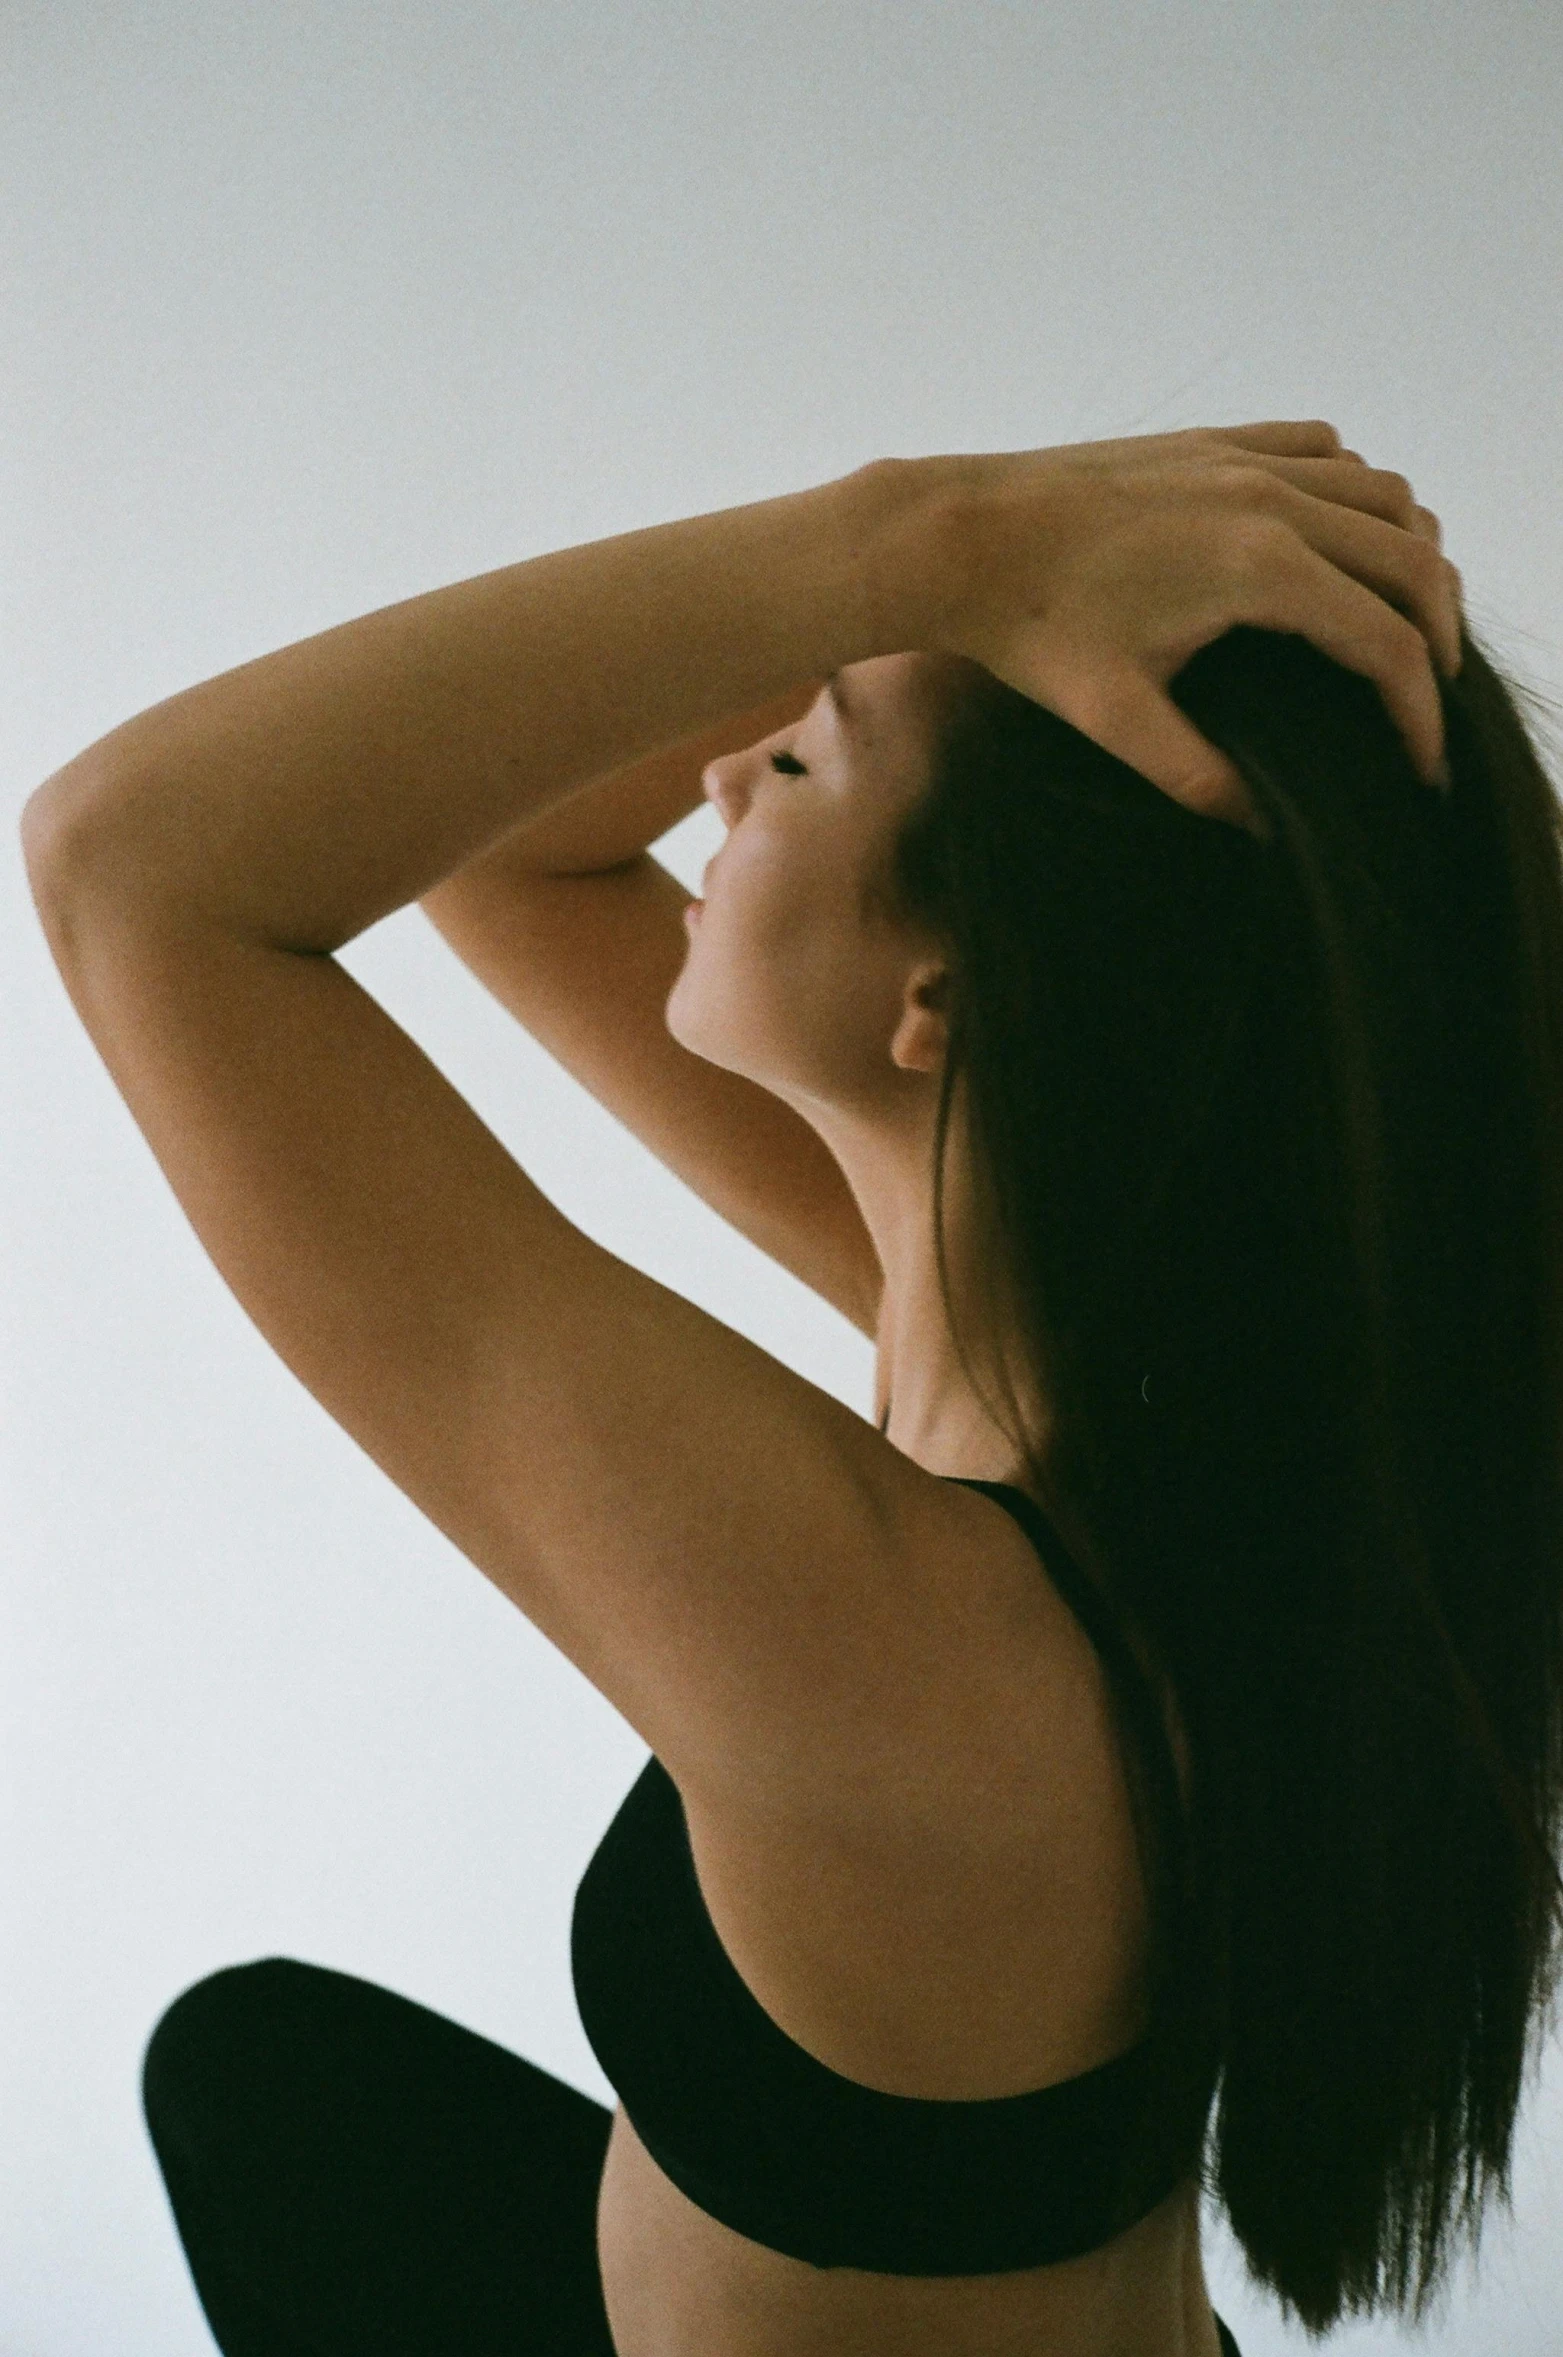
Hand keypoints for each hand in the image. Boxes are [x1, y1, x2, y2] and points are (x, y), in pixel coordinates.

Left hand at [924, 420, 1463, 837]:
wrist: (958, 535)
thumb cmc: (1027, 627)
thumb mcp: (1113, 719)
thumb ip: (1197, 776)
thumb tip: (1262, 827)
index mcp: (1259, 568)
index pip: (1384, 642)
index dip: (1418, 712)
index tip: (1420, 765)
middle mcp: (1269, 499)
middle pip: (1411, 561)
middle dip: (1438, 635)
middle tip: (1429, 698)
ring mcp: (1242, 459)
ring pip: (1383, 494)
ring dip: (1411, 557)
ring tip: (1405, 621)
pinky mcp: (1212, 441)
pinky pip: (1323, 450)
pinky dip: (1358, 493)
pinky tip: (1343, 539)